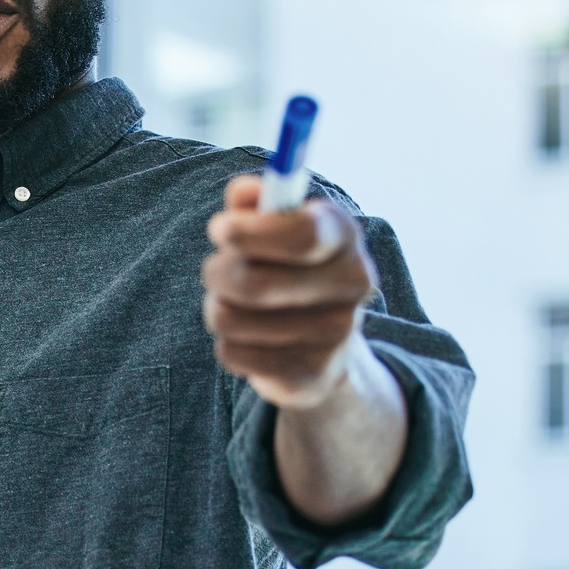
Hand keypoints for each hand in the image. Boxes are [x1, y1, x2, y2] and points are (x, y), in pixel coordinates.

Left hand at [202, 174, 377, 409]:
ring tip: (236, 305)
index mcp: (344, 236)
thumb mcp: (273, 228)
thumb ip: (255, 203)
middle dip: (218, 273)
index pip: (303, 235)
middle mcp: (353, 283)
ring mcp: (337, 334)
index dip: (252, 233)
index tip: (218, 230)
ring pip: (232, 319)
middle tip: (215, 270)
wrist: (325, 348)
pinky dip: (228, 344)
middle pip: (256, 283)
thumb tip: (243, 193)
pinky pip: (233, 354)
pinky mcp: (310, 375)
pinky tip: (251, 339)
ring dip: (218, 308)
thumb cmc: (287, 269)